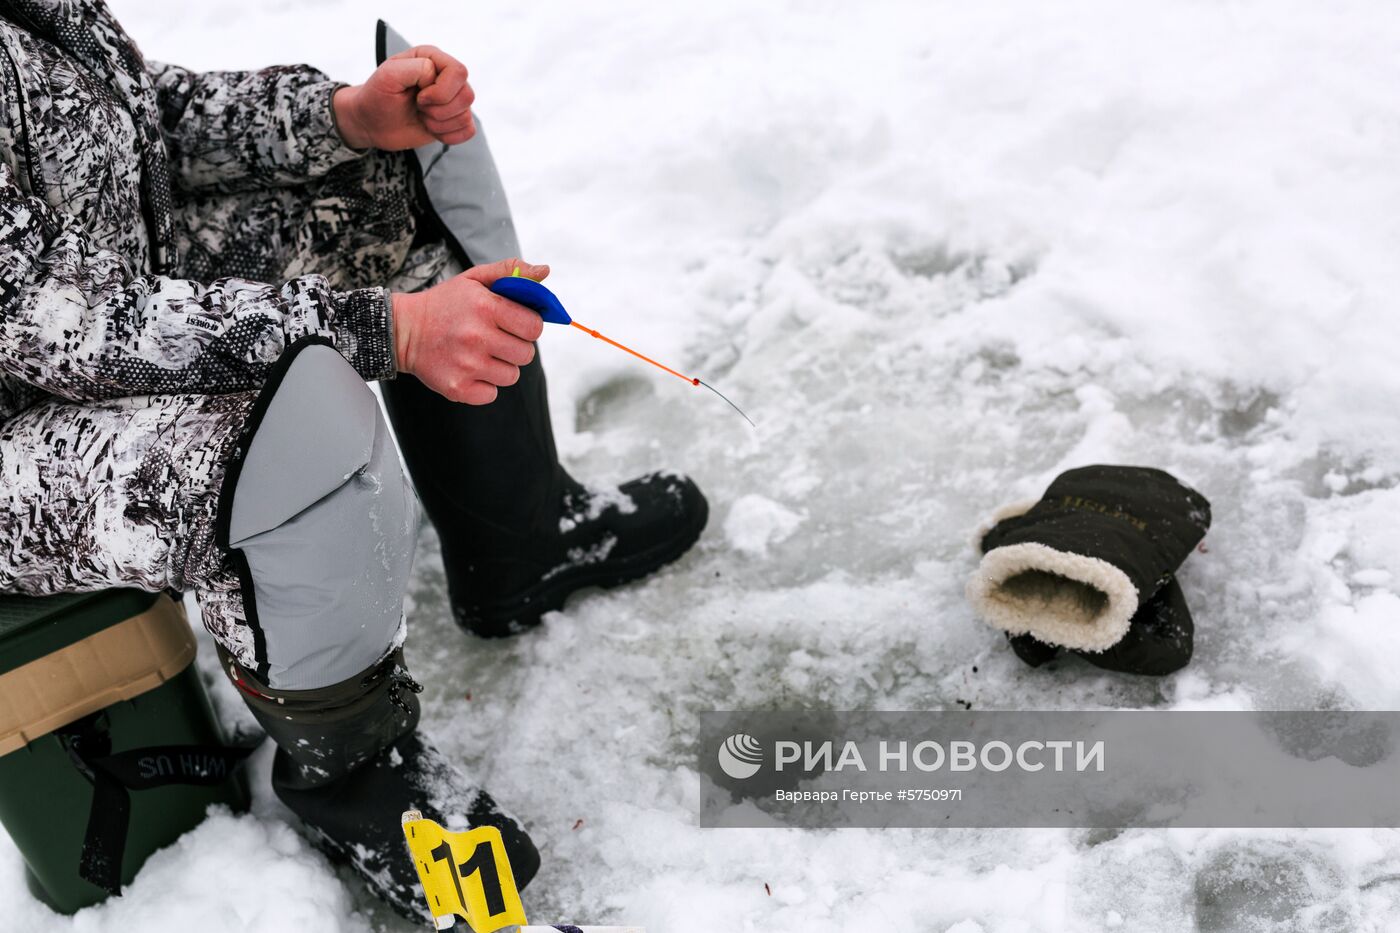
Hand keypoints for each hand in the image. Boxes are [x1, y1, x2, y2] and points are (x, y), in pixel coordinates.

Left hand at [333, 45, 475, 150]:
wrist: (372, 122)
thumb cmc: (377, 96)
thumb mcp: (388, 75)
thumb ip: (415, 67)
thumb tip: (436, 77)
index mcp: (433, 59)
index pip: (458, 72)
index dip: (441, 91)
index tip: (418, 97)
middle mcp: (446, 77)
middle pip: (467, 95)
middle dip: (439, 110)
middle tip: (419, 107)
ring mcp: (452, 100)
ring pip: (466, 116)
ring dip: (440, 123)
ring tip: (421, 117)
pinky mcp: (453, 120)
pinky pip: (468, 131)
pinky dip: (448, 135)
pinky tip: (431, 129)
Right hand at [392, 259, 549, 404]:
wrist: (402, 330)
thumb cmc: (445, 304)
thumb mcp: (474, 279)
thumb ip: (511, 272)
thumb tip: (545, 271)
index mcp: (485, 307)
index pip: (534, 326)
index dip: (529, 326)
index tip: (516, 324)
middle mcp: (476, 336)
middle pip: (526, 354)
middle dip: (516, 347)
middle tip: (497, 339)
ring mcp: (467, 365)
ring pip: (511, 376)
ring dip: (501, 366)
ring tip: (481, 353)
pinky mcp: (457, 387)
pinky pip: (492, 394)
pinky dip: (485, 385)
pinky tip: (470, 369)